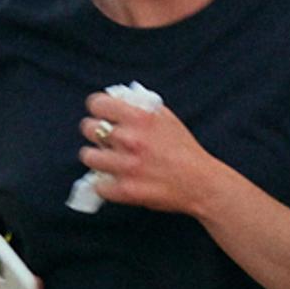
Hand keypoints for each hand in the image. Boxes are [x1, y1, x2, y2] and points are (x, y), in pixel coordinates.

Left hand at [77, 84, 223, 213]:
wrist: (201, 183)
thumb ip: (140, 106)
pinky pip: (98, 184)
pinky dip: (105, 184)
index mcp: (140, 117)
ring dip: (97, 157)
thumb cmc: (185, 150)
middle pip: (88, 128)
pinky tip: (116, 180)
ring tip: (107, 160)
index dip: (98, 108)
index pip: (96, 103)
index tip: (102, 114)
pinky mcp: (124, 190)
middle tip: (106, 139)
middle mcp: (130, 139)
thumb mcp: (167, 118)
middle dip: (96, 132)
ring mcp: (125, 166)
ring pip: (88, 156)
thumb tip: (117, 99)